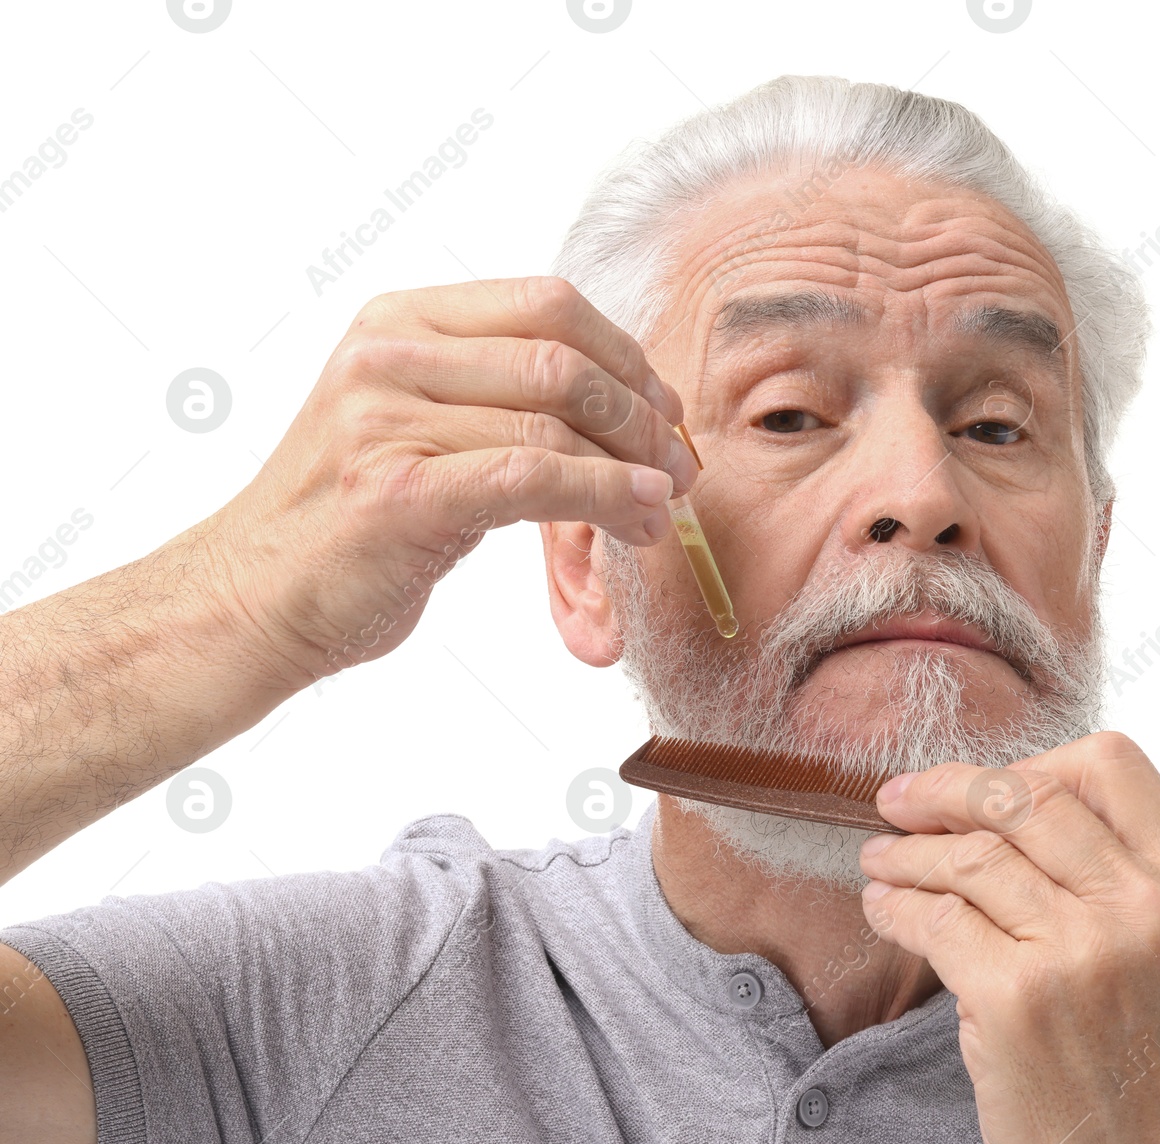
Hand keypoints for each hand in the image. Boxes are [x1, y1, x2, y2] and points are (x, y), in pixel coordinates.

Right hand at [202, 277, 696, 685]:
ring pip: (556, 419)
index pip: (547, 303)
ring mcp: (384, 417)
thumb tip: (627, 402)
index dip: (625, 354)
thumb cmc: (352, 523)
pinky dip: (603, 496)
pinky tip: (636, 519)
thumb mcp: (419, 428)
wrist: (254, 598)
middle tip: (678, 465)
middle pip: (562, 357)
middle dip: (641, 414)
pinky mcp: (399, 490)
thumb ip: (498, 397)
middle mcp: (387, 353)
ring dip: (633, 467)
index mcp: (398, 320)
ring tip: (662, 506)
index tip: (664, 407)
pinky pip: (534, 476)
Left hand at [858, 731, 1159, 1143]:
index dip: (1033, 761)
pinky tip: (884, 909)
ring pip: (970, 856)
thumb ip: (1118, 871)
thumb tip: (1006, 799)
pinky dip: (896, 908)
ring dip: (906, 853)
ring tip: (879, 859)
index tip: (986, 784)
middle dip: (945, 789)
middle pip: (1024, 796)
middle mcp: (1143, 907)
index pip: (1110, 763)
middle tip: (899, 800)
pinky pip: (937, 920)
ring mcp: (1081, 951)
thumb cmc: (1153, 1065)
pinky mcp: (1017, 999)